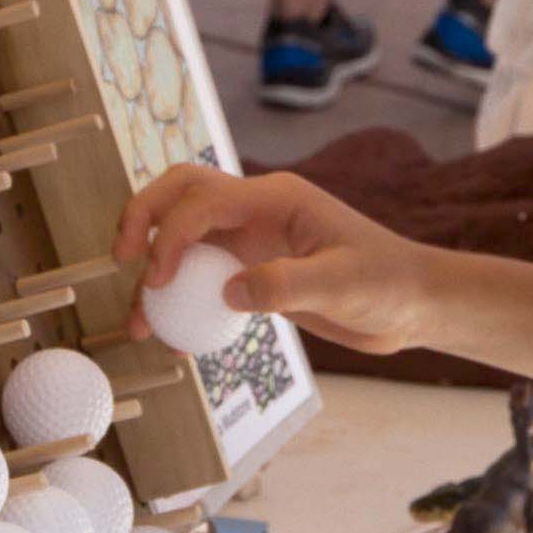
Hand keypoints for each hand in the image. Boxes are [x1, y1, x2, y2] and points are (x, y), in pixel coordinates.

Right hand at [113, 164, 442, 354]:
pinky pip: (203, 280)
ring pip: (184, 240)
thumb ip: (284, 285)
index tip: (160, 280)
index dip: (172, 234)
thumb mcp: (341, 284)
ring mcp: (252, 240)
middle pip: (180, 193)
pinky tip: (175, 339)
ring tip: (137, 322)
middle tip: (121, 258)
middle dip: (142, 217)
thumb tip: (227, 293)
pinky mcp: (254, 272)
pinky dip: (182, 304)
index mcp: (276, 197)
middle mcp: (256, 210)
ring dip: (154, 272)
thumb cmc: (388, 282)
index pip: (204, 200)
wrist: (412, 304)